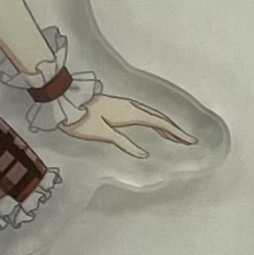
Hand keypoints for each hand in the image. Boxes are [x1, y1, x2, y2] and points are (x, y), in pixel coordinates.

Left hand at [61, 93, 196, 158]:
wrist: (63, 99)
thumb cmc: (80, 118)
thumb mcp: (102, 133)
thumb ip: (124, 143)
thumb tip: (144, 155)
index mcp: (130, 113)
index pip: (159, 123)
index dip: (176, 132)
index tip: (190, 141)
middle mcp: (130, 107)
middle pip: (158, 118)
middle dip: (175, 130)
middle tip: (188, 141)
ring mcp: (124, 106)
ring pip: (151, 116)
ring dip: (165, 126)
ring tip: (176, 136)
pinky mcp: (118, 107)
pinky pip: (142, 114)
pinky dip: (153, 122)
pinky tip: (154, 127)